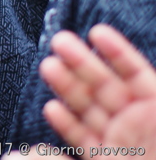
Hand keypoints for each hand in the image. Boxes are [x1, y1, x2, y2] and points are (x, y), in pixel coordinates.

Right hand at [40, 25, 155, 150]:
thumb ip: (85, 138)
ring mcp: (121, 146)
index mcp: (155, 122)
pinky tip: (51, 108)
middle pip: (110, 89)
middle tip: (59, 40)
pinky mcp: (103, 159)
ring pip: (93, 110)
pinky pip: (85, 138)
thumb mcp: (127, 154)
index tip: (97, 32)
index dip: (120, 54)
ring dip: (69, 88)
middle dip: (84, 63)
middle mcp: (139, 130)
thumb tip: (35, 139)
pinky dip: (67, 124)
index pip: (140, 79)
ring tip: (47, 66)